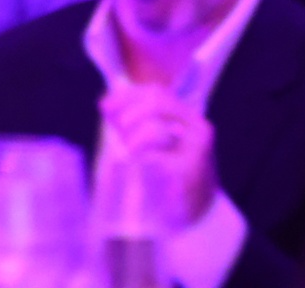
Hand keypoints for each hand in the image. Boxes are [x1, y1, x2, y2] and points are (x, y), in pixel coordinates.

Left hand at [101, 84, 218, 230]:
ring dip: (133, 137)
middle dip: (130, 111)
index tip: (104, 106)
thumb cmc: (173, 173)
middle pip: (158, 103)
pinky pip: (157, 156)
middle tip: (118, 127)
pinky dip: (141, 155)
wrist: (200, 211)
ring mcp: (196, 149)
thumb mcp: (154, 141)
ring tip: (128, 150)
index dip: (128, 95)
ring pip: (157, 128)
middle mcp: (197, 127)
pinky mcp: (189, 171)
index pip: (157, 92)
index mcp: (188, 117)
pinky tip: (135, 160)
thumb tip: (105, 104)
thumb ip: (132, 122)